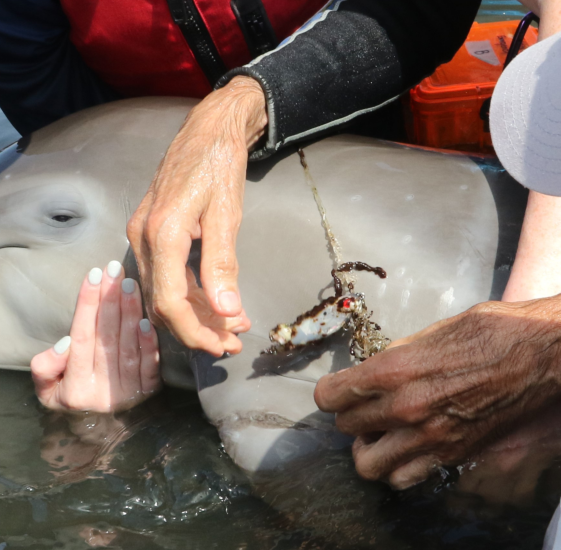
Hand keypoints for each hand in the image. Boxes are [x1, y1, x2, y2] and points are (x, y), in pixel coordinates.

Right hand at [31, 261, 161, 411]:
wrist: (102, 432)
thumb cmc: (71, 400)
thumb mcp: (47, 390)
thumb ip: (46, 368)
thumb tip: (66, 344)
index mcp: (76, 389)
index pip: (82, 337)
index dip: (87, 304)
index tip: (93, 276)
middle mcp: (103, 391)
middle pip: (107, 336)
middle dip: (111, 299)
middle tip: (115, 271)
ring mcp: (129, 392)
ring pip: (129, 344)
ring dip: (130, 311)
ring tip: (130, 284)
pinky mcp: (149, 391)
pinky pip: (150, 362)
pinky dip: (149, 339)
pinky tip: (148, 318)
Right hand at [127, 77, 266, 355]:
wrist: (210, 128)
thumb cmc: (220, 165)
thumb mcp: (227, 214)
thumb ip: (223, 265)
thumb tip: (227, 311)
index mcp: (162, 234)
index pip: (171, 302)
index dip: (197, 332)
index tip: (224, 345)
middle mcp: (143, 237)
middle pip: (164, 302)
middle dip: (199, 328)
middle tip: (234, 342)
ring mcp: (144, 234)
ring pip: (165, 291)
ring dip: (197, 313)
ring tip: (232, 326)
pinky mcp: (152, 231)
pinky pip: (166, 274)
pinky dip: (190, 292)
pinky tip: (216, 300)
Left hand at [314, 291, 560, 489]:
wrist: (540, 354)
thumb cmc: (490, 331)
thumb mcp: (432, 331)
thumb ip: (396, 356)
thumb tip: (373, 371)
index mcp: (396, 370)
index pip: (332, 396)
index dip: (330, 392)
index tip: (337, 389)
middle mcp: (406, 408)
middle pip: (346, 427)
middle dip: (348, 415)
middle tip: (362, 404)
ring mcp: (430, 437)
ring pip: (368, 464)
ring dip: (367, 447)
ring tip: (379, 430)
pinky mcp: (452, 453)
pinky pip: (405, 477)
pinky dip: (397, 466)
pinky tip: (406, 445)